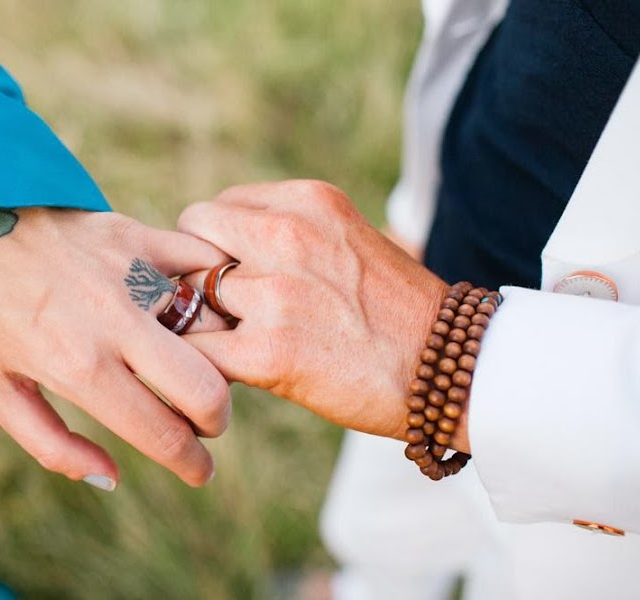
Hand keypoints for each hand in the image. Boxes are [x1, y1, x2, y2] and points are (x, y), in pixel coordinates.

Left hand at [0, 207, 232, 488]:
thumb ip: (52, 445)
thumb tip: (112, 478)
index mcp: (78, 368)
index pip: (163, 434)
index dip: (193, 465)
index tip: (200, 471)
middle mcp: (114, 322)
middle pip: (207, 388)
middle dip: (216, 420)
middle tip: (201, 421)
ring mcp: (132, 274)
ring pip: (214, 326)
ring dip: (212, 354)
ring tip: (186, 359)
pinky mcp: (138, 235)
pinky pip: (204, 262)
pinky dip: (213, 287)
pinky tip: (195, 305)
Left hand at [178, 180, 448, 441]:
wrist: (450, 369)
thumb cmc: (394, 309)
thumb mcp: (345, 238)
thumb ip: (286, 232)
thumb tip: (218, 247)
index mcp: (307, 202)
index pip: (218, 208)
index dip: (214, 244)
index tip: (229, 273)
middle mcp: (288, 236)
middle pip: (191, 238)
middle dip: (194, 271)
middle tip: (213, 305)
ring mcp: (276, 293)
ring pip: (189, 294)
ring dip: (199, 319)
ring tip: (228, 342)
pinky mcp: (269, 352)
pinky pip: (195, 348)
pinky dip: (198, 363)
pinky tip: (224, 371)